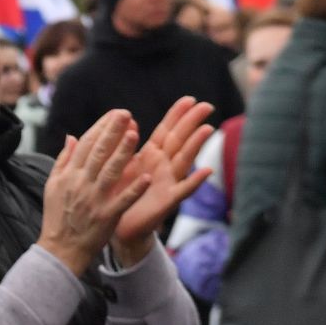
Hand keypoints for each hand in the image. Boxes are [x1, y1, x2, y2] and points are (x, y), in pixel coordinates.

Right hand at [35, 110, 148, 274]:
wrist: (59, 249)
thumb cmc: (57, 217)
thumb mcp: (52, 186)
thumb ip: (63, 160)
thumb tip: (71, 136)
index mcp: (69, 175)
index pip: (85, 145)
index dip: (101, 128)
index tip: (115, 114)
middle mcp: (81, 184)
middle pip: (98, 153)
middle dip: (112, 132)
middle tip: (126, 114)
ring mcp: (94, 200)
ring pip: (110, 172)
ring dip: (123, 153)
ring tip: (135, 134)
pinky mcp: (106, 216)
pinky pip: (122, 200)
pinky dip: (134, 189)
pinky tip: (148, 177)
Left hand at [112, 97, 214, 267]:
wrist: (117, 225)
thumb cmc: (120, 193)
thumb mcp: (121, 165)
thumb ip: (125, 144)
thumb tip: (129, 120)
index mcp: (150, 156)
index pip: (165, 131)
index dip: (176, 115)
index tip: (189, 99)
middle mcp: (163, 166)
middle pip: (179, 140)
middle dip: (192, 123)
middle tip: (207, 105)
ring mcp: (168, 183)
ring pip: (184, 160)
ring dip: (196, 145)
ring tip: (208, 129)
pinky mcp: (167, 201)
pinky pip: (183, 190)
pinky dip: (195, 181)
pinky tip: (207, 171)